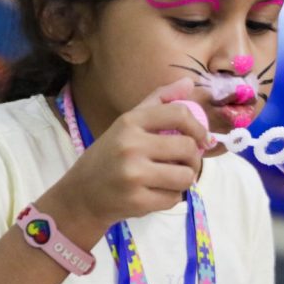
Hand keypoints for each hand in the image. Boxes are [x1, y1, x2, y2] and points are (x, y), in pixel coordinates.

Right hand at [40, 78, 210, 239]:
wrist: (81, 194)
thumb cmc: (109, 156)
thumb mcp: (127, 124)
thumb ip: (158, 101)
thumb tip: (188, 83)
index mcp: (130, 122)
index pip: (179, 114)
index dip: (198, 127)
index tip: (202, 138)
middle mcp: (130, 145)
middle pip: (188, 147)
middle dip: (193, 158)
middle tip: (184, 163)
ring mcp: (133, 174)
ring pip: (186, 176)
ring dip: (184, 179)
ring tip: (170, 178)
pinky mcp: (137, 201)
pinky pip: (174, 198)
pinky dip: (170, 197)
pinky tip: (155, 193)